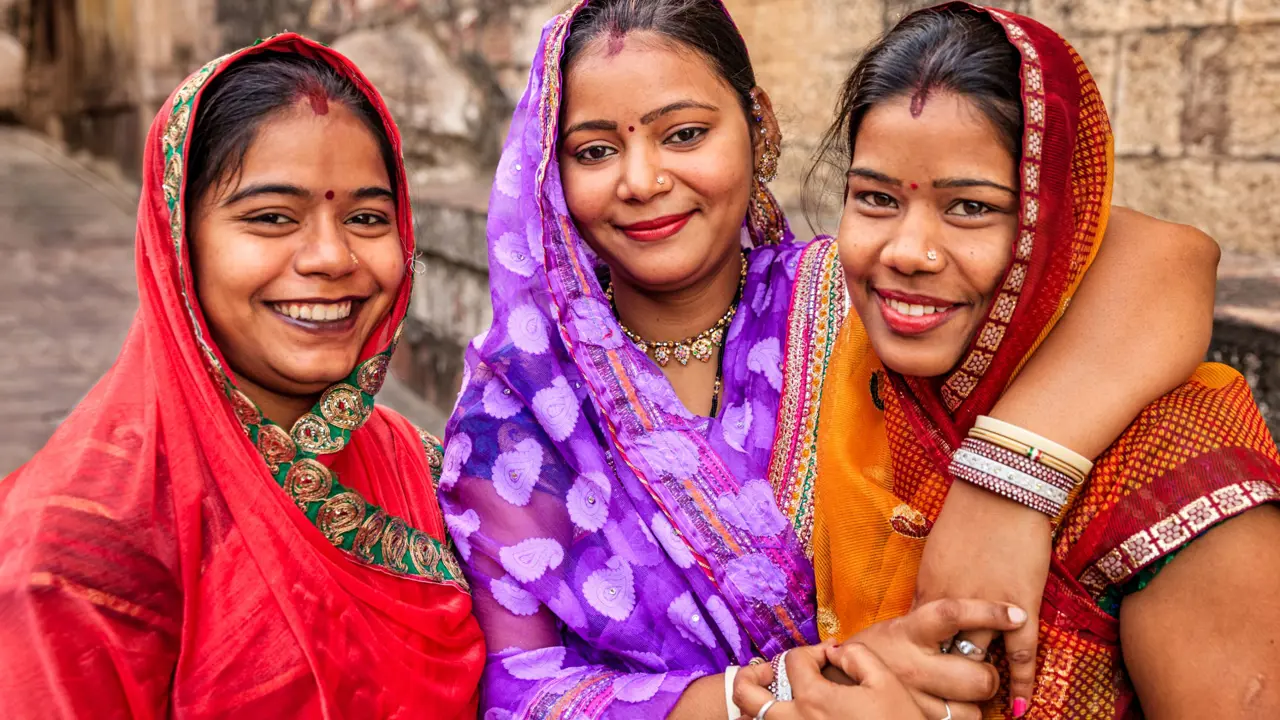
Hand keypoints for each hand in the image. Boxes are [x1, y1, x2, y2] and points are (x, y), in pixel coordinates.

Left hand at [732, 643, 927, 719]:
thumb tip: (834, 651)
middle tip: (765, 671)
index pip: (792, 661)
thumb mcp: (886, 682)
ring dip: (754, 704)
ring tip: (770, 695)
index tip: (829, 656)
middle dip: (749, 676)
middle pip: (745, 695)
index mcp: (815, 699)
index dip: (810, 650)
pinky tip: (787, 713)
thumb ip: (856, 655)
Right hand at [848, 598, 1026, 718]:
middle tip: (981, 671)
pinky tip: (947, 705)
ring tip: (960, 692)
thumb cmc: (878, 648)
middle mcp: (911, 665)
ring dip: (973, 703)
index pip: (952, 615)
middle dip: (988, 676)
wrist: (833, 676)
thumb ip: (934, 623)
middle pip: (976, 677)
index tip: (1017, 614)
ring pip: (969, 710)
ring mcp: (911, 698)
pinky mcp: (911, 717)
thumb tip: (985, 613)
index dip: (988, 613)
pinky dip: (957, 717)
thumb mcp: (900, 626)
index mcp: (909, 631)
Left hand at [916, 480, 1050, 715]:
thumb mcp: (936, 550)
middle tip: (938, 703)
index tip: (912, 680)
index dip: (916, 661)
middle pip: (940, 655)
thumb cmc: (968, 513)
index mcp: (928, 589)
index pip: (917, 638)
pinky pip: (1021, 655)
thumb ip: (933, 583)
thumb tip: (927, 608)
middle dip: (938, 682)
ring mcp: (987, 608)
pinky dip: (1020, 684)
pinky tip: (1019, 708)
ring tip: (979, 710)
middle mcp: (952, 605)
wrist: (1002, 488)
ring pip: (977, 659)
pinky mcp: (1020, 606)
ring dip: (978, 685)